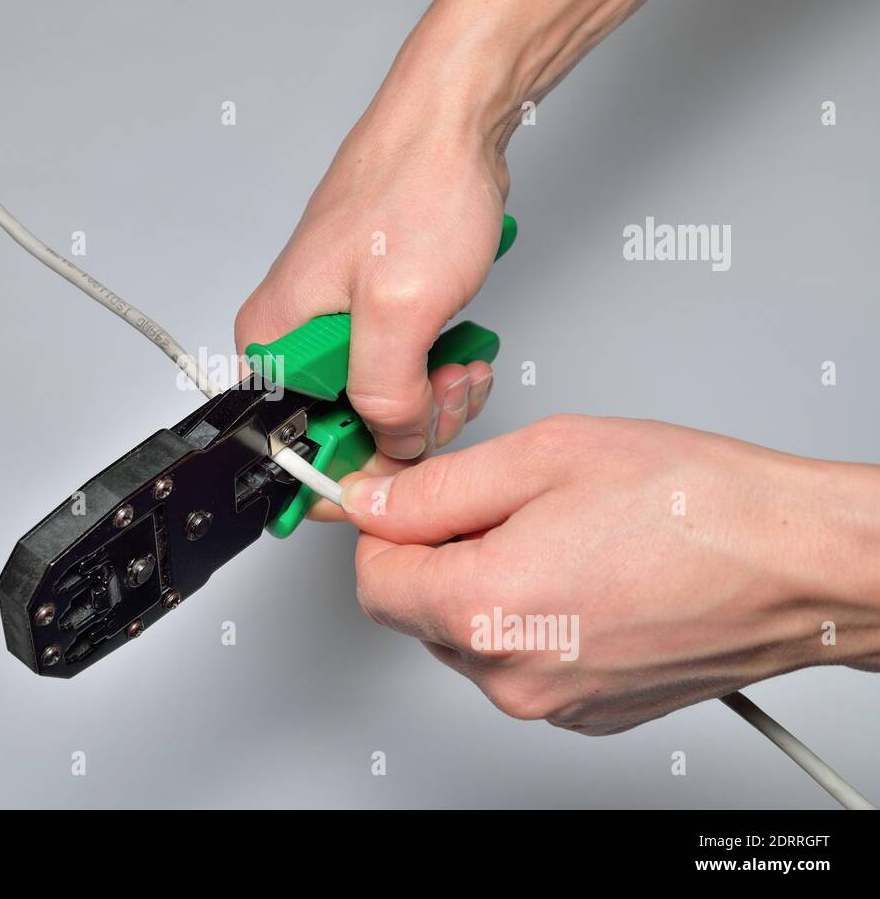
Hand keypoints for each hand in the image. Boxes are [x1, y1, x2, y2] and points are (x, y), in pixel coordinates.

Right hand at [235, 0, 707, 460]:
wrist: (457, 122)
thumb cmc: (417, 187)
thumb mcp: (401, 310)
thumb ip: (387, 396)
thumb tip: (395, 443)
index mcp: (274, 337)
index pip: (296, 439)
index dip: (357, 458)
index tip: (405, 450)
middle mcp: (295, 333)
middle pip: (343, 426)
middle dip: (408, 422)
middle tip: (445, 388)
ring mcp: (335, 320)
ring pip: (381, 401)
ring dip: (432, 396)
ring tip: (460, 361)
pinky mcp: (372, 309)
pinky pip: (402, 368)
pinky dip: (437, 369)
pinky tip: (461, 349)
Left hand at [338, 415, 879, 734]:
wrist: (798, 562)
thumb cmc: (696, 506)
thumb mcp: (541, 457)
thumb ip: (435, 488)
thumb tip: (372, 503)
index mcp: (487, 611)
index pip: (373, 581)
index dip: (386, 529)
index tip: (413, 501)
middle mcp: (513, 677)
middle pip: (419, 611)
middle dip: (442, 554)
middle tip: (508, 506)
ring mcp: (554, 703)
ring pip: (471, 637)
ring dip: (489, 586)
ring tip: (562, 537)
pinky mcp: (590, 712)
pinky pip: (524, 662)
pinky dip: (534, 620)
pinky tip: (586, 576)